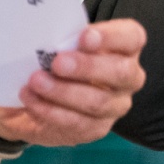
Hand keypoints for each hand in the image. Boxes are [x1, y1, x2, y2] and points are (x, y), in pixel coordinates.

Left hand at [0, 19, 146, 146]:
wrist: (31, 95)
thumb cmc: (51, 59)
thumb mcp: (56, 42)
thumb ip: (60, 37)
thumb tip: (43, 35)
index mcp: (123, 47)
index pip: (132, 38)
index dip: (112, 37)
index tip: (84, 36)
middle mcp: (128, 77)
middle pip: (122, 73)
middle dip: (88, 67)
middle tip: (58, 63)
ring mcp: (115, 105)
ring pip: (99, 102)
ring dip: (64, 92)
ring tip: (36, 81)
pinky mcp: (97, 129)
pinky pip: (78, 123)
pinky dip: (51, 111)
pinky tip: (31, 99)